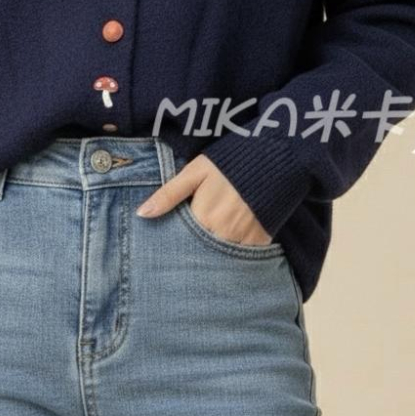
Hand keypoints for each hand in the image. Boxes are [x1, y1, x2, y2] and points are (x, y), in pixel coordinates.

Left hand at [136, 153, 273, 245]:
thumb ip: (168, 195)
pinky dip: (234, 254)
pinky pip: (242, 256)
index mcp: (202, 218)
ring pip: (221, 258)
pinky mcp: (261, 241)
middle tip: (191, 247)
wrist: (273, 157)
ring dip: (213, 256)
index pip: (181, 243)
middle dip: (193, 254)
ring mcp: (244, 240)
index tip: (168, 249)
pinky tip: (228, 245)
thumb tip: (141, 214)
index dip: (175, 244)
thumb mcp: (194, 173)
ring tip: (209, 248)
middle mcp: (223, 234)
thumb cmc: (227, 163)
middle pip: (201, 253)